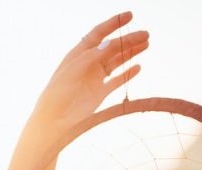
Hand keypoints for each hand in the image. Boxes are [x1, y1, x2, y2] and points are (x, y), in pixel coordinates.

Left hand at [27, 12, 148, 140]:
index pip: (98, 34)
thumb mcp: (73, 70)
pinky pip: (117, 80)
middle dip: (128, 39)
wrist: (55, 120)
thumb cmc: (58, 93)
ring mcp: (95, 78)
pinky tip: (138, 67)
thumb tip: (110, 42)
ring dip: (131, 53)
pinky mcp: (100, 93)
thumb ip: (92, 56)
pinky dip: (128, 74)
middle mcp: (88, 64)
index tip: (129, 15)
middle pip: (112, 47)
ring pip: (117, 61)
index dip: (114, 23)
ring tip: (146, 44)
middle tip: (146, 34)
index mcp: (79, 54)